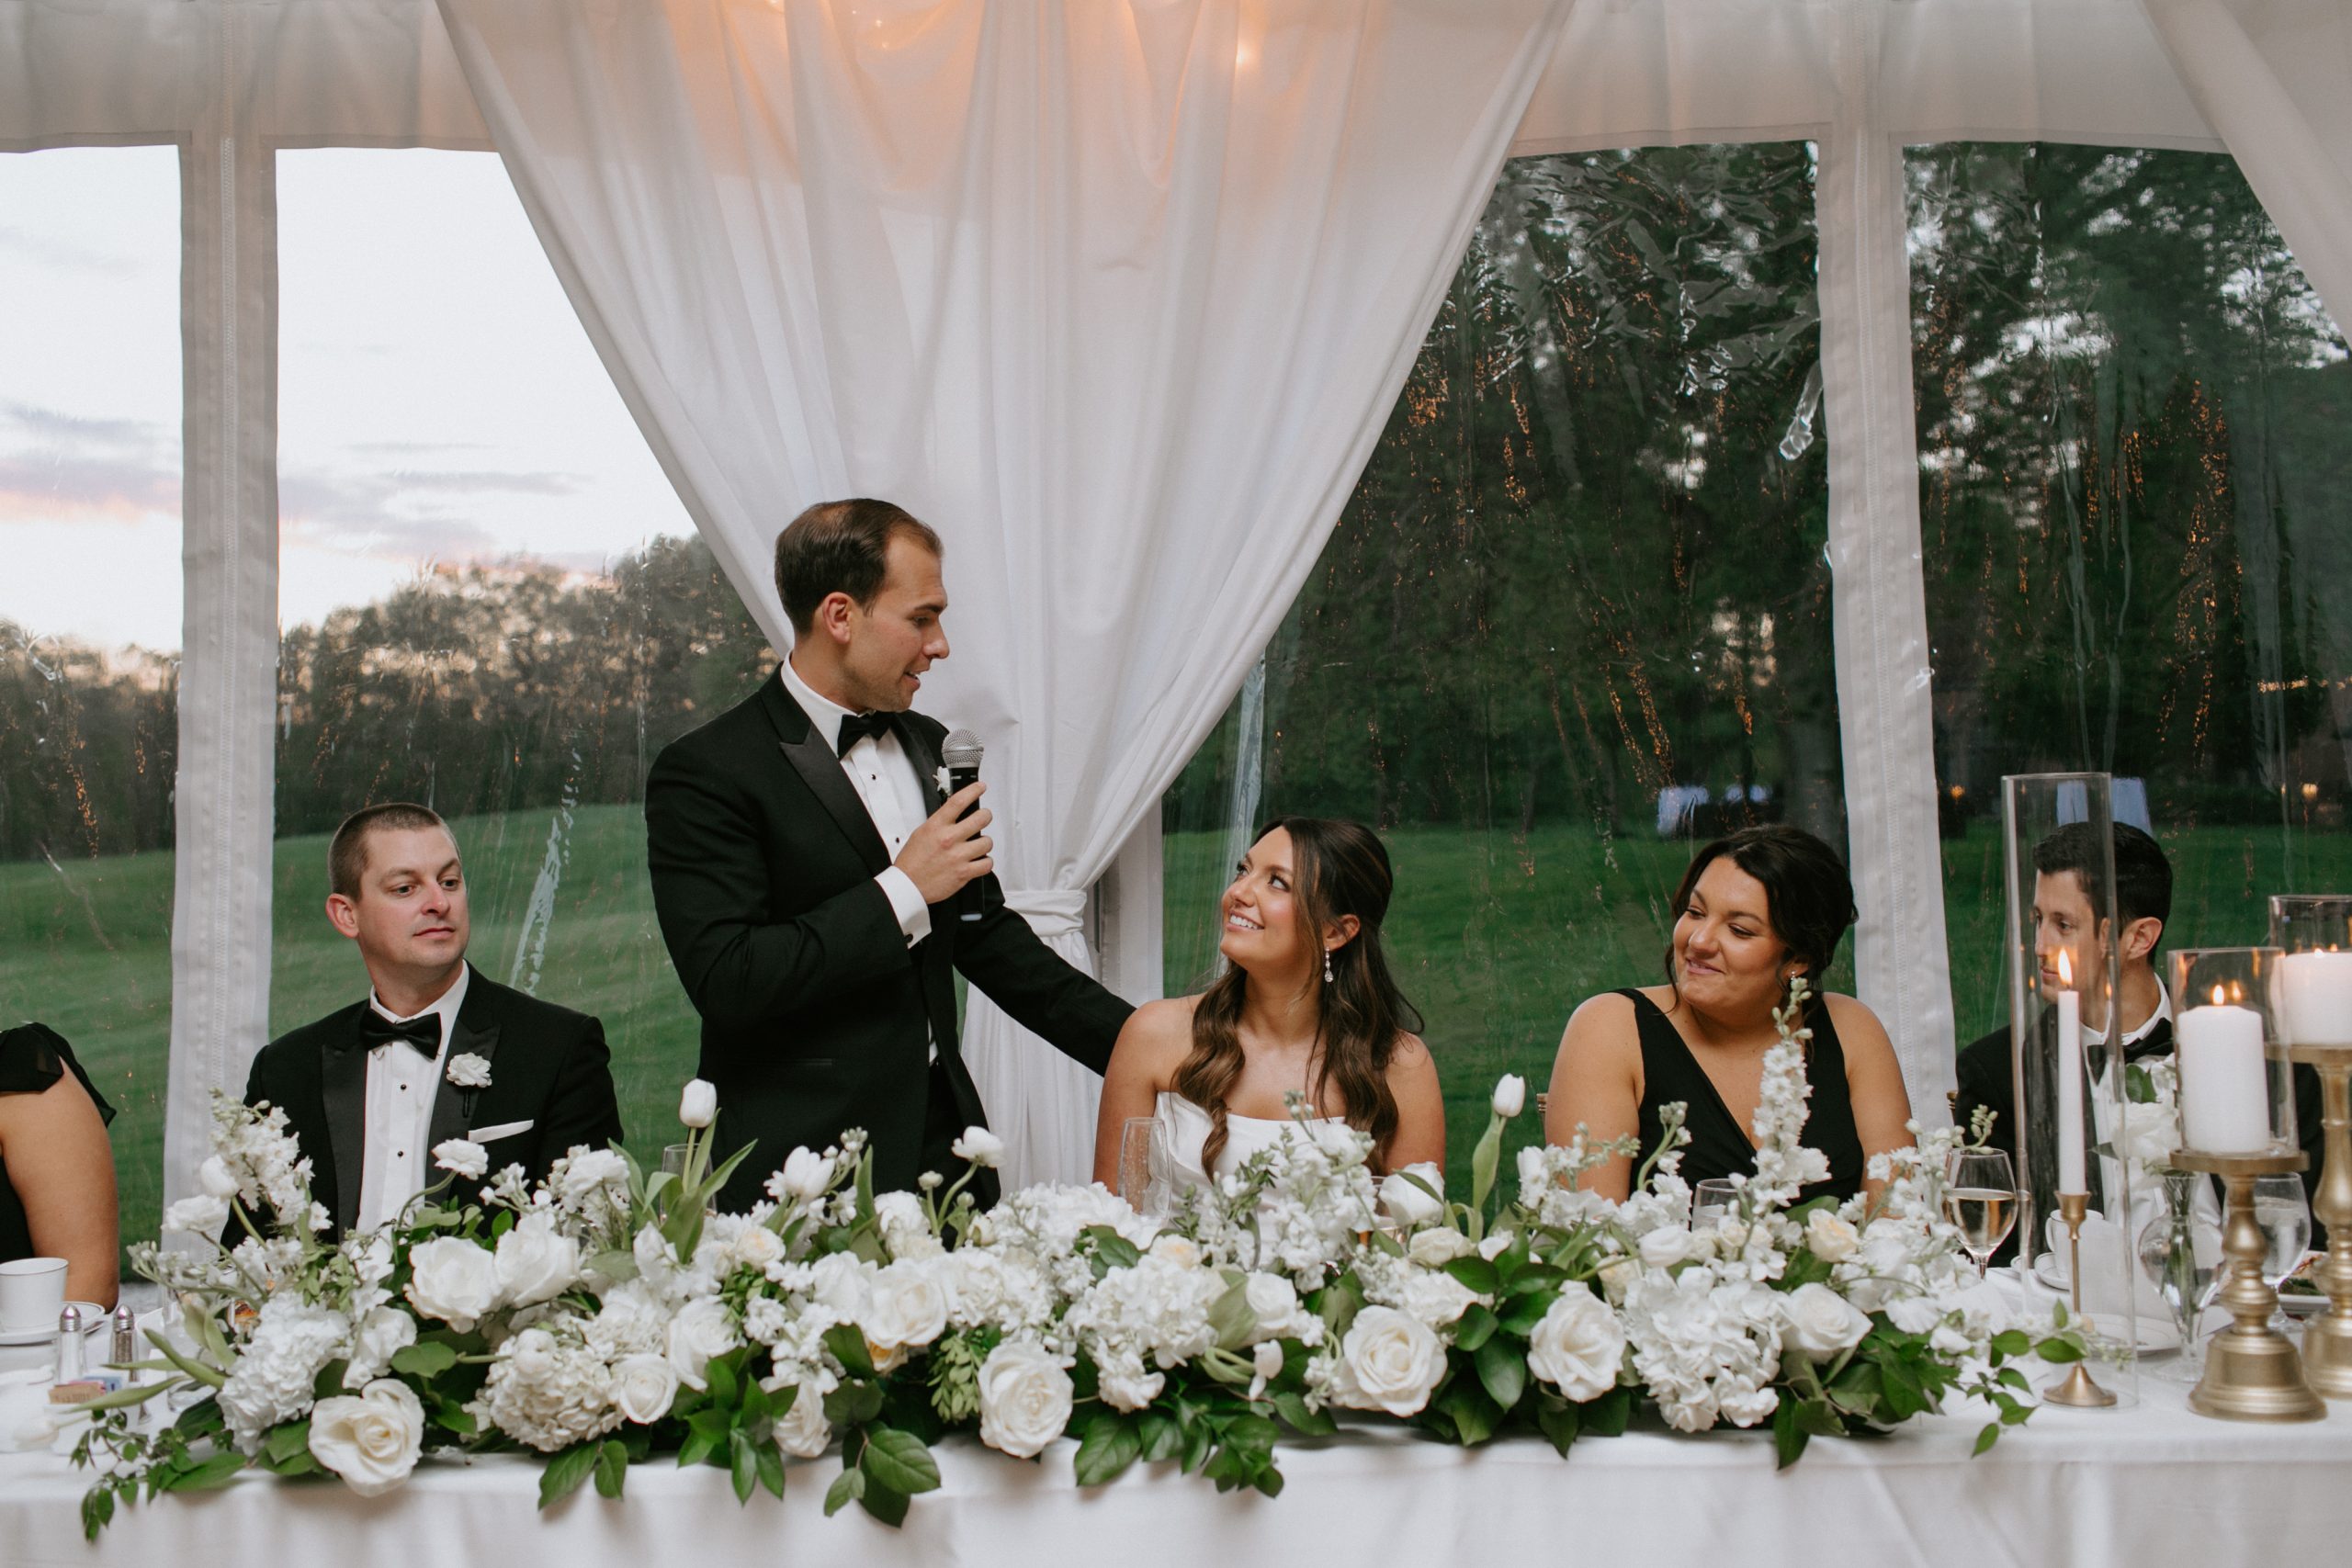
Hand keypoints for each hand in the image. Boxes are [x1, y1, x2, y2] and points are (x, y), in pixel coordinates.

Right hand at [895, 781, 992, 904]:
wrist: (908, 885)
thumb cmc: (912, 861)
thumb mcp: (922, 833)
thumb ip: (940, 823)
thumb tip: (955, 815)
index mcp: (937, 827)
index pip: (958, 801)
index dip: (973, 790)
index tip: (981, 787)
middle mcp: (949, 839)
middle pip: (980, 818)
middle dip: (985, 816)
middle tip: (983, 818)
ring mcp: (958, 856)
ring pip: (987, 842)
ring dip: (984, 843)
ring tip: (978, 845)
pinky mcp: (964, 873)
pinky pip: (987, 864)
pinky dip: (985, 862)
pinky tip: (979, 861)